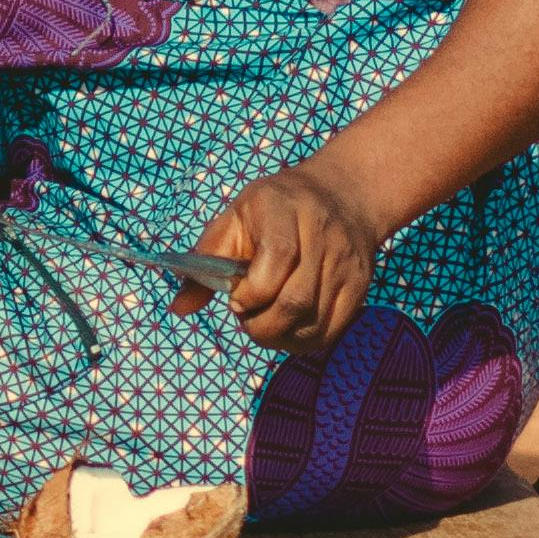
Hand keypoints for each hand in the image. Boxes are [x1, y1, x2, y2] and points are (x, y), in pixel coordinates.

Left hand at [183, 160, 384, 352]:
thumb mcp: (235, 218)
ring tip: (264, 322)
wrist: (345, 195)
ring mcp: (346, 266)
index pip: (277, 258)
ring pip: (313, 324)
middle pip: (295, 301)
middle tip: (247, 317)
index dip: (252, 291)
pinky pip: (329, 332)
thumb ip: (205, 261)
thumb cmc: (276, 208)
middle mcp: (322, 238)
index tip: (236, 299)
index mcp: (284, 210)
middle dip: (260, 324)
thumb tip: (178, 308)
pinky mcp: (360, 288)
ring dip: (279, 337)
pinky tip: (286, 328)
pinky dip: (301, 342)